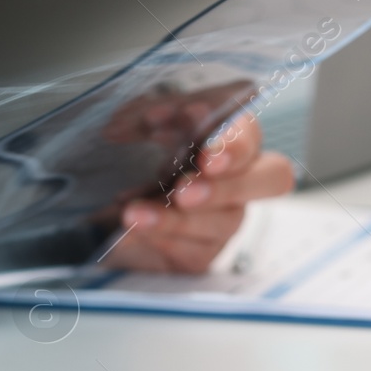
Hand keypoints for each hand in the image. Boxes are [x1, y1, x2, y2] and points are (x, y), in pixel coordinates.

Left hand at [105, 114, 293, 273]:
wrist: (98, 210)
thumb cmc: (130, 157)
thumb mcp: (133, 128)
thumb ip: (148, 117)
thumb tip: (157, 116)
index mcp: (227, 138)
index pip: (251, 135)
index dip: (235, 144)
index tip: (204, 155)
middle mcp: (239, 178)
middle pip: (272, 178)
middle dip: (227, 185)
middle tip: (184, 192)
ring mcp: (225, 219)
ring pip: (223, 221)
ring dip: (176, 218)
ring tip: (134, 213)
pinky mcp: (202, 254)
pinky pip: (194, 251)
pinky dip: (161, 238)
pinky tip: (135, 230)